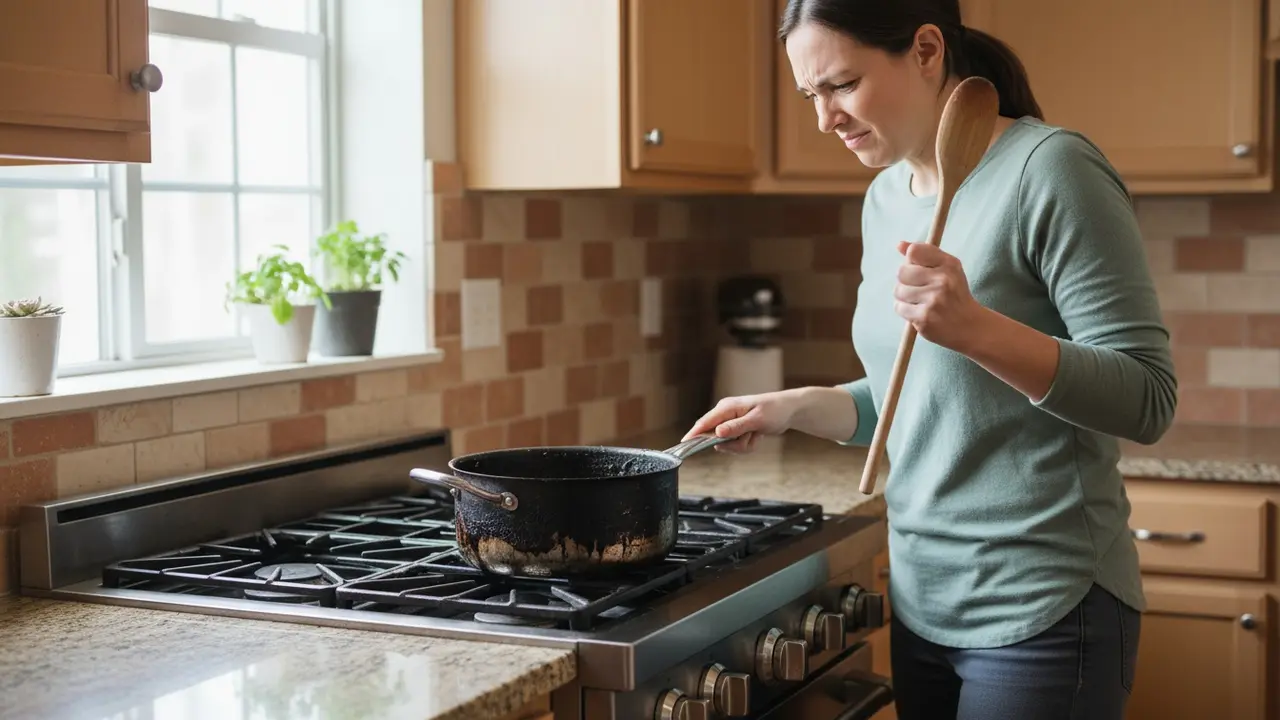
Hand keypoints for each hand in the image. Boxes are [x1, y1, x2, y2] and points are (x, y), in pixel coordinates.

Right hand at [682, 389, 804, 454]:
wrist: (789, 410)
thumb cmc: (775, 410)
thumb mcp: (757, 420)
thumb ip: (736, 427)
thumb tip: (717, 433)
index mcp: (727, 408)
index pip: (705, 422)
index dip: (693, 434)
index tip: (684, 444)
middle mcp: (726, 415)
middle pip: (716, 439)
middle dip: (733, 444)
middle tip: (750, 436)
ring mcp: (731, 424)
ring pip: (728, 445)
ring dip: (743, 445)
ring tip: (756, 433)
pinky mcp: (737, 431)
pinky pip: (736, 446)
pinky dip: (748, 444)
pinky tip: (757, 435)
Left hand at [894, 241, 985, 351]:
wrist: (970, 326)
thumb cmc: (955, 293)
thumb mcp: (947, 268)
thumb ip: (924, 253)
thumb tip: (899, 244)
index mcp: (949, 264)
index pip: (914, 251)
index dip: (911, 261)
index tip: (920, 269)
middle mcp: (943, 281)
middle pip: (902, 272)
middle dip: (905, 280)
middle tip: (919, 288)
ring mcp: (934, 301)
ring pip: (898, 291)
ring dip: (904, 296)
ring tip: (920, 301)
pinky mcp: (924, 318)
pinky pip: (900, 307)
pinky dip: (905, 310)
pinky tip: (919, 311)